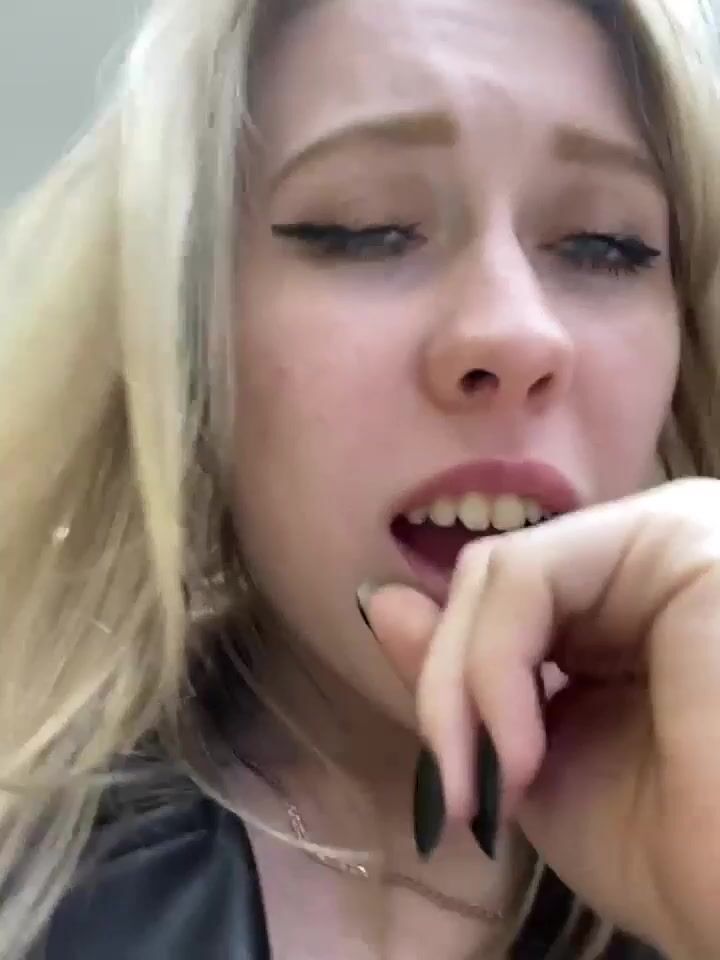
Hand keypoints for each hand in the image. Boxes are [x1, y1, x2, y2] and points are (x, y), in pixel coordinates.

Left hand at [363, 478, 719, 957]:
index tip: (454, 791)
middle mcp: (650, 553)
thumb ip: (464, 676)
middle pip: (493, 582)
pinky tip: (518, 754)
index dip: (457, 688)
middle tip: (456, 793)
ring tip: (487, 783)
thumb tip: (379, 597)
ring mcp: (667, 532)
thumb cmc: (677, 853)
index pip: (503, 602)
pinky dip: (493, 671)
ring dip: (465, 688)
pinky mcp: (675, 535)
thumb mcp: (536, 761)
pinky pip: (526, 577)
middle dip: (450, 691)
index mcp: (631, 600)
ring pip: (499, 574)